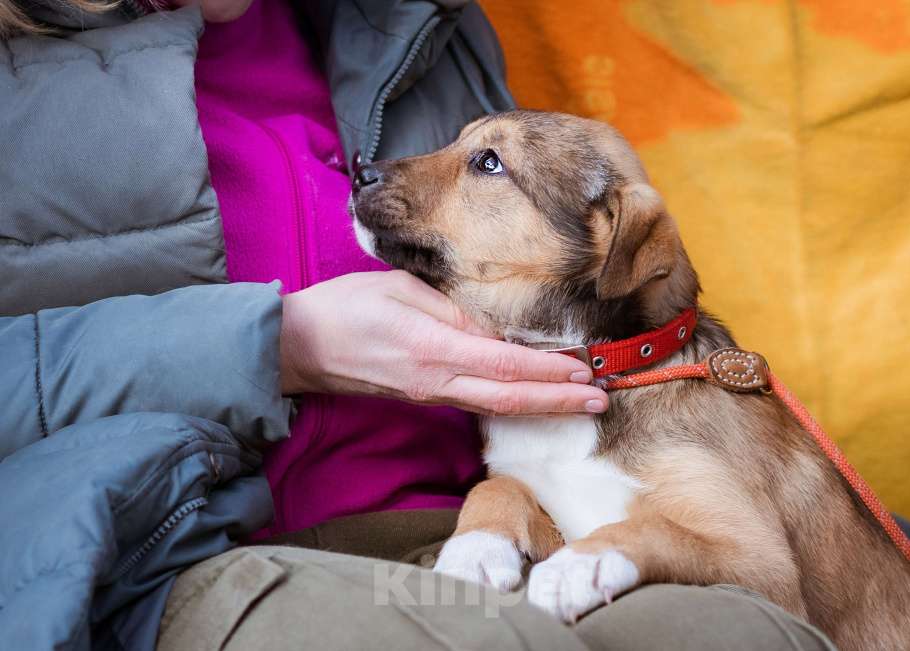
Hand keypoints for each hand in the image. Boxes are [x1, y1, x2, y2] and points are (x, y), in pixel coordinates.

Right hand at [279, 271, 608, 414]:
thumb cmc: (345, 309)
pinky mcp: (425, 397)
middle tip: (602, 400)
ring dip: (542, 404)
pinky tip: (535, 396)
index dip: (549, 371)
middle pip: (510, 397)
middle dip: (559, 400)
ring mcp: (431, 394)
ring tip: (581, 403)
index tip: (586, 370)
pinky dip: (513, 400)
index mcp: (433, 349)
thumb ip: (450, 309)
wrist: (299, 347)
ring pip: (497, 405)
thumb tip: (494, 327)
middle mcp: (437, 381)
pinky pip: (477, 402)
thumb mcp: (399, 291)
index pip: (505, 364)